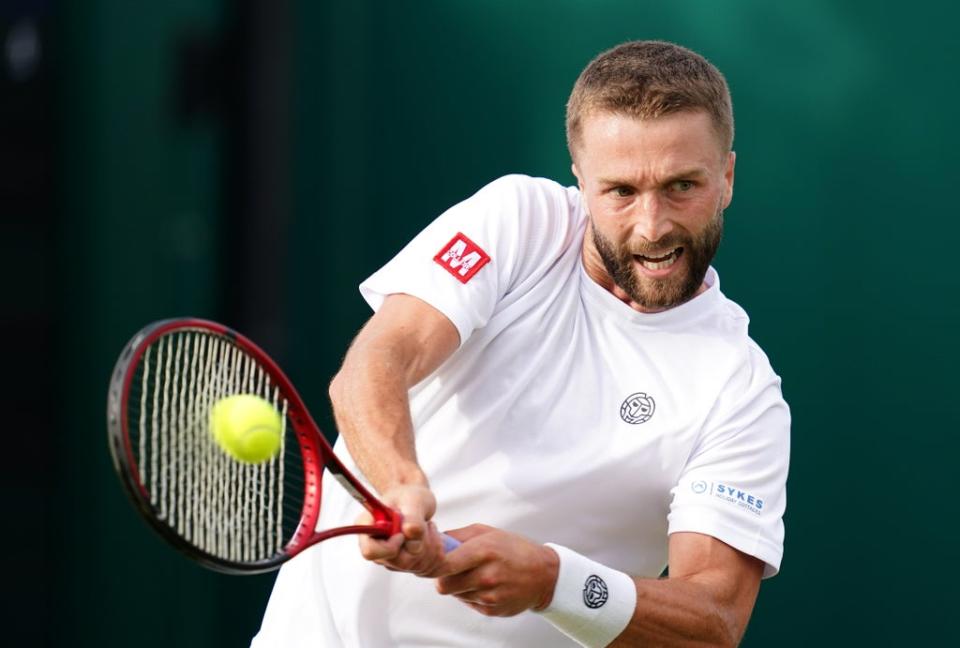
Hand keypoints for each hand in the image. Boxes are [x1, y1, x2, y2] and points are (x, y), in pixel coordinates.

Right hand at [356, 483, 446, 575]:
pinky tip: (431, 534)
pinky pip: (424, 566)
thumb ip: (412, 515)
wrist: (415, 501)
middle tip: (424, 525)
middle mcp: (375, 545)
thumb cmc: (410, 497)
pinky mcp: (404, 562)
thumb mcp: (414, 499)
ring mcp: (388, 557)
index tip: (403, 534)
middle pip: (396, 561)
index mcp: (367, 526)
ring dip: (429, 545)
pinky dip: (434, 550)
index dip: (390, 547)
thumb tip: (411, 531)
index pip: (370, 551)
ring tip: (428, 525)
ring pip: (413, 565)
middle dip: (417, 545)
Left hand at [434, 524, 559, 616]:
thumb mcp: (488, 532)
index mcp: (484, 551)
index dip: (433, 564)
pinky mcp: (492, 610)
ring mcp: (490, 595)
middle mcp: (486, 575)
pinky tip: (485, 585)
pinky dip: (470, 594)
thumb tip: (433, 540)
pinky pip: (468, 602)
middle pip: (443, 585)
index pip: (444, 564)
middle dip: (442, 577)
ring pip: (455, 594)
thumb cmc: (513, 548)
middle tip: (450, 569)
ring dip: (458, 585)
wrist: (544, 574)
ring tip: (474, 574)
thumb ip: (458, 535)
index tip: (433, 560)